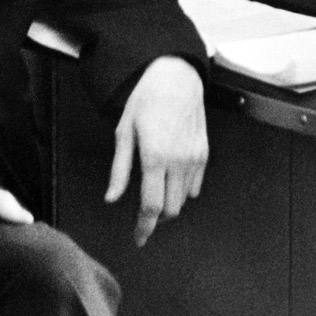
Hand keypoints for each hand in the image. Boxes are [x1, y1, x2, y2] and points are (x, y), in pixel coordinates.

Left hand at [104, 56, 207, 246]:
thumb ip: (119, 169)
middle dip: (155, 217)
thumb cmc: (145, 100)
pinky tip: (171, 180)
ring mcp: (194, 159)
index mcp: (154, 157)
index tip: (138, 239)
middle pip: (170, 209)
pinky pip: (195, 186)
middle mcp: (178, 162)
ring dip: (169, 204)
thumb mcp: (124, 131)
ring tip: (155, 193)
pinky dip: (183, 191)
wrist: (175, 77)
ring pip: (184, 200)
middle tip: (142, 215)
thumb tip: (112, 198)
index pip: (151, 207)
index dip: (144, 228)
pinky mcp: (204, 153)